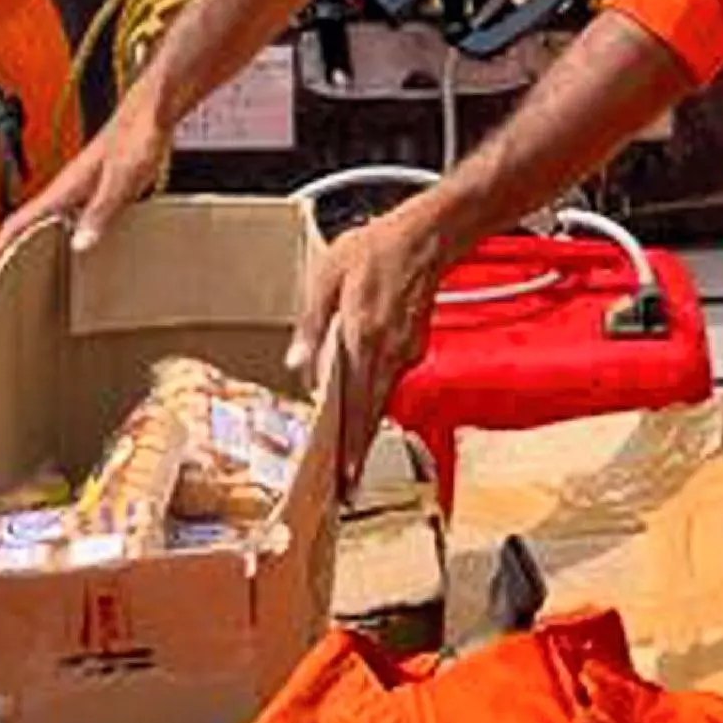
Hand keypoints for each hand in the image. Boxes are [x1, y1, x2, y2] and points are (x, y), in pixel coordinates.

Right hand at [0, 93, 173, 263]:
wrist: (151, 111)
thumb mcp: (121, 177)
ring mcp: (78, 189)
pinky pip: (65, 221)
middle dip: (2, 256)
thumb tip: (79, 244)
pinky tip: (68, 250)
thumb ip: (101, 210)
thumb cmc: (137, 134)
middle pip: (23, 228)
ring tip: (18, 274)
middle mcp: (66, 188)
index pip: (17, 224)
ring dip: (27, 248)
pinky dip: (56, 239)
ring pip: (42, 225)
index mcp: (64, 186)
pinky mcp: (93, 190)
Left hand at [288, 207, 452, 482]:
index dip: (350, 445)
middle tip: (348, 486)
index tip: (345, 477)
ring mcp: (405, 353)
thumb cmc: (375, 250)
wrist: (426, 237)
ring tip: (352, 455)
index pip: (355, 405)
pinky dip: (376, 396)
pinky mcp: (413, 347)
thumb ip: (311, 324)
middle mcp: (388, 353)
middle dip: (359, 453)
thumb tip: (296, 363)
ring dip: (366, 428)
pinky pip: (391, 379)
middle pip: (371, 415)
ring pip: (382, 400)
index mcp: (363, 338)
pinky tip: (363, 399)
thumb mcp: (327, 278)